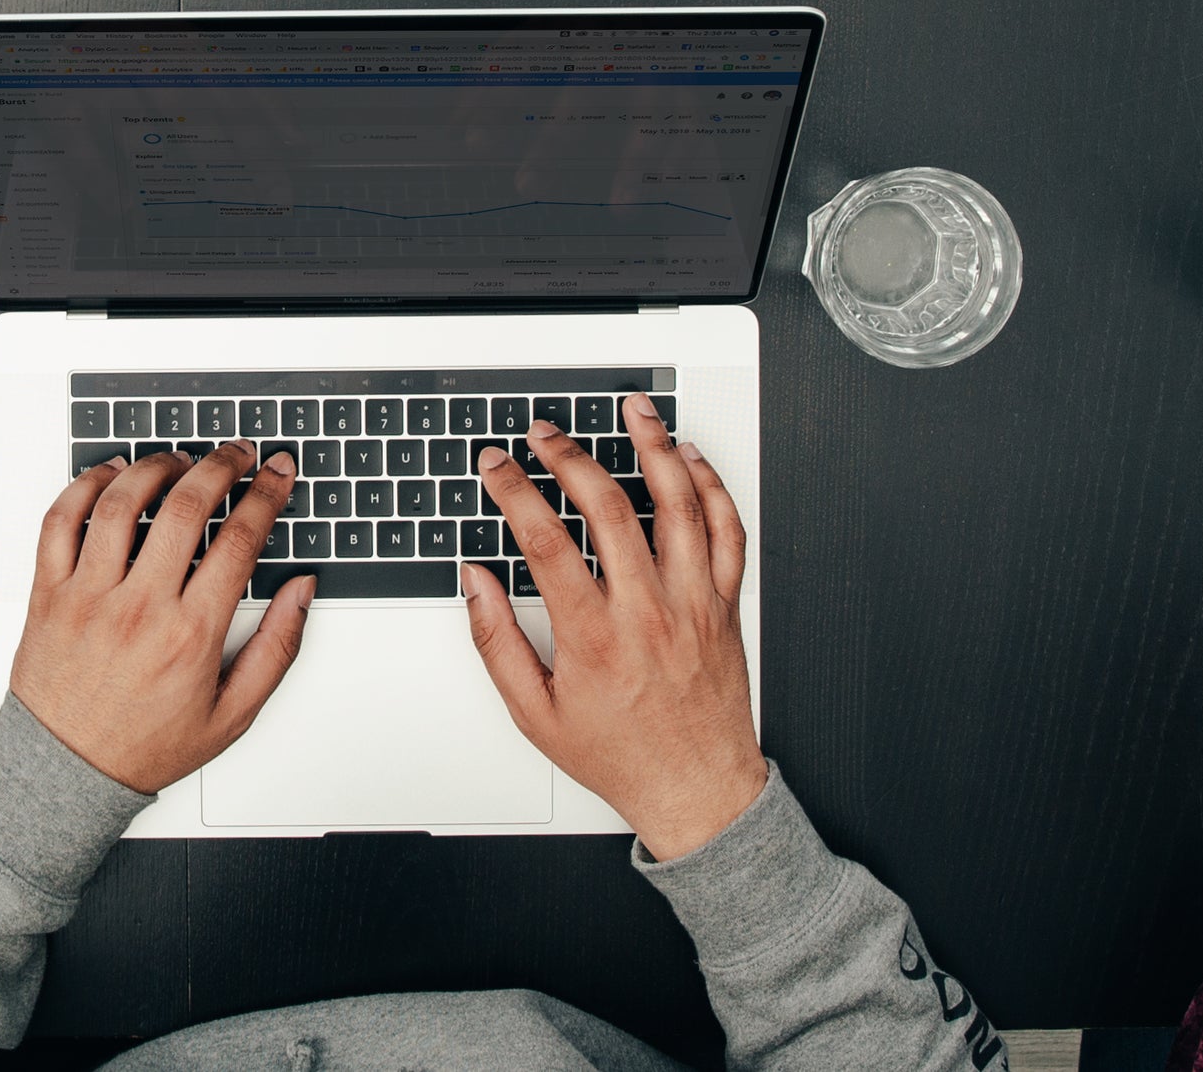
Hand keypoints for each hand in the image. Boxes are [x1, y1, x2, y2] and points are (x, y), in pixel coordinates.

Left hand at [9, 443, 311, 791]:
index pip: (239, 539)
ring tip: (179, 459)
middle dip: (221, 465)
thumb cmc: (144, 745)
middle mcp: (138, 608)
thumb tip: (300, 591)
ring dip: (156, 466)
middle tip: (236, 454)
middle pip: (185, 506)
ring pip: (121, 502)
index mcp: (190, 634)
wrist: (66, 772)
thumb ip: (276, 648)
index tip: (277, 473)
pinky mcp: (48, 593)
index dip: (267, 494)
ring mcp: (88, 596)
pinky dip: (85, 485)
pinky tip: (110, 474)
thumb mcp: (232, 714)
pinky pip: (60, 520)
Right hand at [462, 395, 765, 858]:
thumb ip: (497, 642)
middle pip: (608, 507)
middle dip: (569, 456)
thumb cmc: (621, 755)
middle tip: (545, 433)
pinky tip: (689, 460)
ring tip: (632, 412)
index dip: (514, 490)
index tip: (497, 465)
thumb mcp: (535, 714)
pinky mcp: (724, 606)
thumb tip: (475, 584)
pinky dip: (711, 488)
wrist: (696, 790)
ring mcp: (692, 603)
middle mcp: (647, 611)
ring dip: (653, 448)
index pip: (545, 539)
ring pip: (678, 505)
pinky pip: (727, 533)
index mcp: (594, 636)